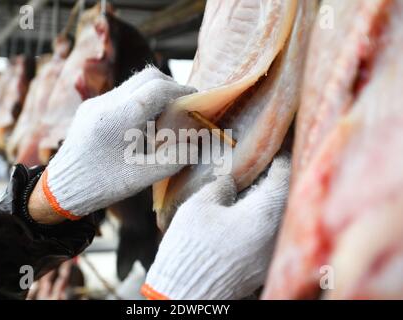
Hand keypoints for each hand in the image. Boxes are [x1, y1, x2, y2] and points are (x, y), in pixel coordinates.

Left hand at [41, 67, 195, 219]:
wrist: (61, 188)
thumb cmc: (102, 185)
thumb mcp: (142, 177)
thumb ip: (173, 159)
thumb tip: (195, 143)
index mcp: (119, 118)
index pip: (158, 89)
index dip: (181, 91)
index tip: (196, 100)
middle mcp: (106, 103)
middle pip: (147, 76)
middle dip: (170, 86)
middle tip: (183, 105)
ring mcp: (96, 103)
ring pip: (133, 83)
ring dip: (154, 92)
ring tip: (164, 115)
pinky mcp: (90, 108)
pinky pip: (121, 94)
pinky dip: (139, 100)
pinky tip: (142, 123)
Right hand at [142, 155, 290, 299]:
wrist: (186, 293)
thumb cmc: (190, 248)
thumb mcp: (199, 207)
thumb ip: (220, 187)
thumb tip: (230, 180)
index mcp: (264, 213)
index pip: (283, 176)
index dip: (279, 158)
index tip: (275, 146)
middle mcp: (277, 234)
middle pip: (288, 197)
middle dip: (279, 179)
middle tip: (266, 164)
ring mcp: (273, 253)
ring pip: (283, 217)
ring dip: (274, 200)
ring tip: (257, 187)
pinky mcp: (264, 267)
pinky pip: (274, 235)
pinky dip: (267, 220)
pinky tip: (250, 215)